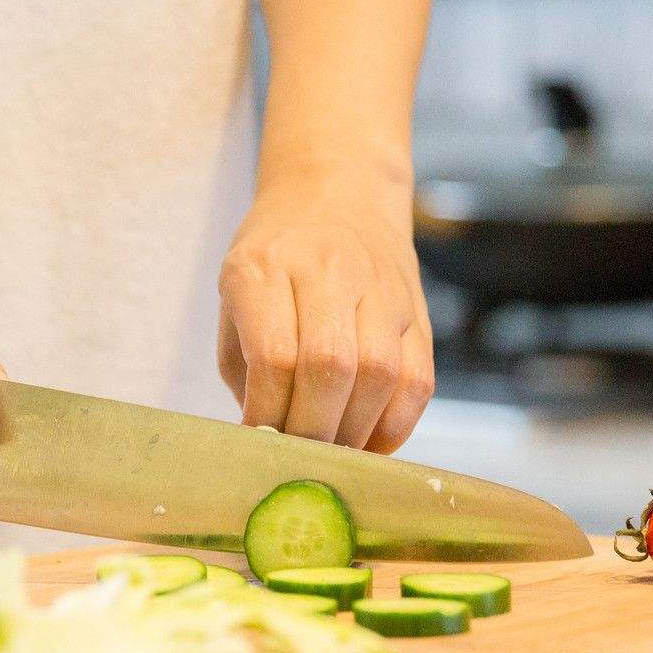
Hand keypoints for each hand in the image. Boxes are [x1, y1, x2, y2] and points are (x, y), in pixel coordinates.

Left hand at [217, 175, 433, 451]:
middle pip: (331, 368)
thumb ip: (245, 368)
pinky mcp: (417, 311)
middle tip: (297, 459)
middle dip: (312, 430)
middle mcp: (329, 271)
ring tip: (331, 454)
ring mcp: (382, 289)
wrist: (338, 193)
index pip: (276, 356)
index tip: (258, 442)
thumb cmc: (275, 257)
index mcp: (266, 267)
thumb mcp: (234, 296)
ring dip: (354, 433)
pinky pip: (418, 381)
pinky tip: (368, 440)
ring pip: (380, 376)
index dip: (268, 413)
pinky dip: (395, 426)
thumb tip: (265, 441)